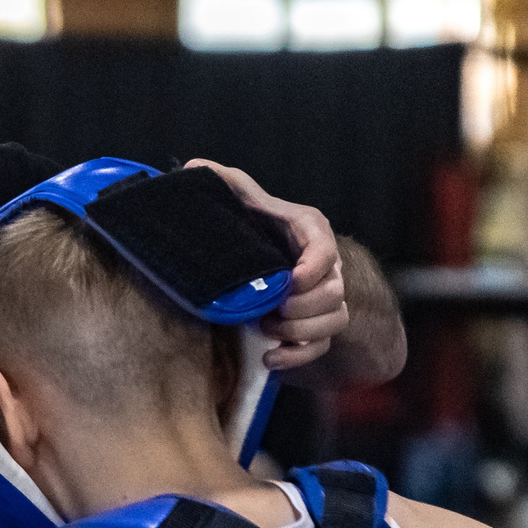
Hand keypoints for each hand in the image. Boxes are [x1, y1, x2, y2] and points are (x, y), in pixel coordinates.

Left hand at [185, 159, 348, 371]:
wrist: (276, 261)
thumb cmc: (259, 227)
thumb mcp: (244, 201)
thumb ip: (225, 184)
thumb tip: (193, 168)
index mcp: (309, 232)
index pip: (325, 249)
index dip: (312, 269)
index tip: (290, 282)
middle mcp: (325, 266)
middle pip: (333, 292)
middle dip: (301, 308)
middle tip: (269, 312)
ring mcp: (326, 298)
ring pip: (334, 321)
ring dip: (300, 332)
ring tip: (266, 331)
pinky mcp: (319, 326)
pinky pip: (323, 347)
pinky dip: (297, 357)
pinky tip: (269, 359)